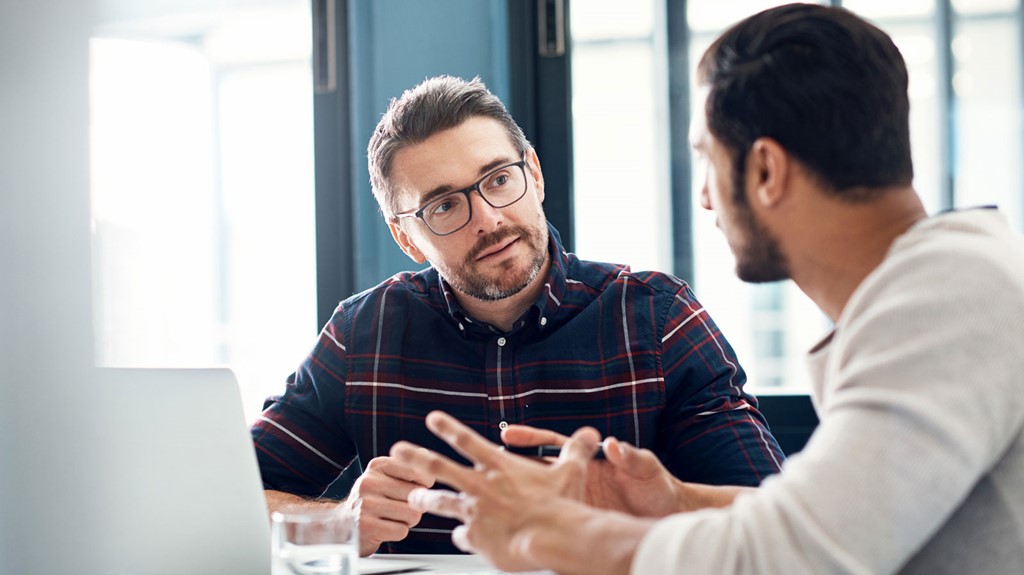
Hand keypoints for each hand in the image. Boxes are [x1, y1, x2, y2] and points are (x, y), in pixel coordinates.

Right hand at [342, 455, 433, 555]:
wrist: (343, 524)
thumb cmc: (374, 499)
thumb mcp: (385, 477)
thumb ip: (407, 466)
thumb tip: (424, 454)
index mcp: (377, 465)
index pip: (418, 472)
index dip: (424, 485)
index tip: (413, 490)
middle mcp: (369, 481)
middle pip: (417, 494)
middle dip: (415, 505)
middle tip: (400, 508)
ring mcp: (366, 504)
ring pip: (413, 514)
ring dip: (408, 521)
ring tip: (392, 518)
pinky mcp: (366, 527)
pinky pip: (402, 531)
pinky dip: (399, 532)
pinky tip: (385, 529)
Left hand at [390, 411, 600, 571]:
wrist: (553, 537)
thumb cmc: (562, 506)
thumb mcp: (571, 471)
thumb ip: (576, 450)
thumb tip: (591, 434)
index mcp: (500, 467)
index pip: (467, 441)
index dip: (448, 427)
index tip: (432, 419)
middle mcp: (482, 486)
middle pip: (439, 467)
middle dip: (415, 457)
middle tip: (397, 451)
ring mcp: (476, 512)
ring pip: (441, 503)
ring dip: (425, 500)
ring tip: (413, 499)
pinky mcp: (477, 538)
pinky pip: (463, 537)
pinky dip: (462, 538)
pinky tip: (461, 540)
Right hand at [502, 425, 680, 516]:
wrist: (669, 516)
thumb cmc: (659, 488)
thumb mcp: (646, 468)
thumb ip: (631, 456)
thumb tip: (614, 445)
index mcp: (590, 461)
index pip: (553, 445)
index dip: (530, 439)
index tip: (508, 435)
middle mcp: (578, 480)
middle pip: (536, 471)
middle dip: (509, 468)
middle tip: (484, 465)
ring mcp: (577, 501)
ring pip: (539, 498)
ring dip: (516, 498)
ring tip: (488, 500)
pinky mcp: (580, 522)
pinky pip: (554, 523)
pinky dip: (535, 526)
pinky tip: (515, 531)